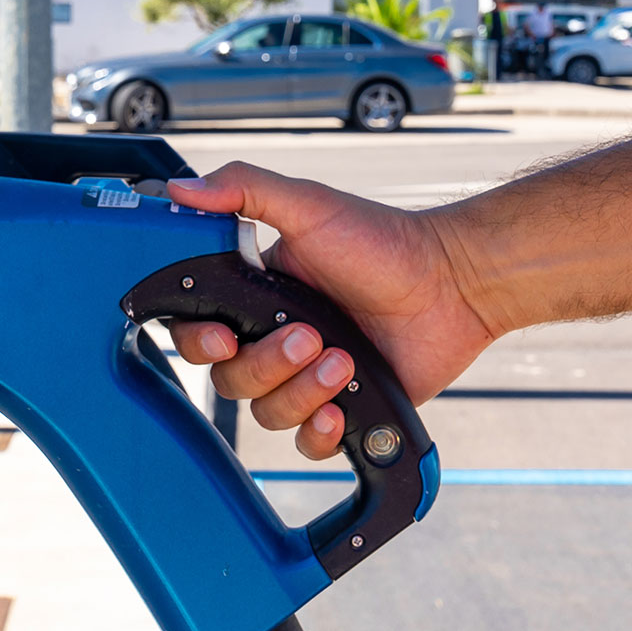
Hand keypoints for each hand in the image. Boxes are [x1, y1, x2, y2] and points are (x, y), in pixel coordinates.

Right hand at [166, 162, 495, 458]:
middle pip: (231, 380)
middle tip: (309, 336)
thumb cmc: (384, 243)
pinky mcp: (343, 408)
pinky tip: (339, 410)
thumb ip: (243, 190)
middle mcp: (274, 339)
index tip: (224, 337)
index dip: (200, 342)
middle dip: (266, 364)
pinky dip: (318, 433)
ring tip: (344, 362)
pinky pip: (307, 442)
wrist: (451, 284)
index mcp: (256, 296)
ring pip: (267, 413)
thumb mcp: (308, 205)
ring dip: (301, 392)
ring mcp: (308, 377)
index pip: (199, 332)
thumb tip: (181, 188)